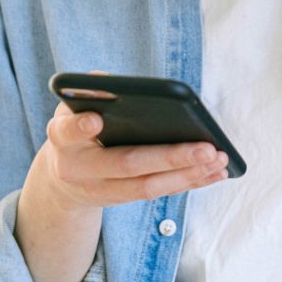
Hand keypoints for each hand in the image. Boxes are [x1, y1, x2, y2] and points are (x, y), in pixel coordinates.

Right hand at [41, 101, 228, 210]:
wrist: (64, 176)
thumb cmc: (76, 129)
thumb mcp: (72, 108)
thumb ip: (88, 93)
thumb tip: (108, 81)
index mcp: (62, 139)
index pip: (67, 132)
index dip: (79, 128)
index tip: (95, 121)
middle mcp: (78, 169)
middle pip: (126, 165)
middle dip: (169, 157)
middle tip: (206, 148)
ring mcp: (101, 190)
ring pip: (148, 187)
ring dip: (188, 174)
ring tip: (219, 159)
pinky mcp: (123, 200)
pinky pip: (160, 193)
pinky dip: (190, 183)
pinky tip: (215, 173)